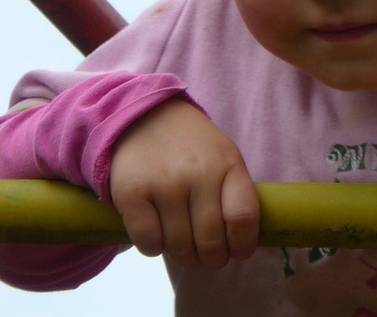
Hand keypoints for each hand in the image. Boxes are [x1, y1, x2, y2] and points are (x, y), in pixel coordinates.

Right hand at [109, 98, 258, 268]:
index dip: (243, 244)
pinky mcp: (132, 194)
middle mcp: (198, 173)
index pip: (244, 216)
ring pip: (180, 247)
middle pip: (211, 241)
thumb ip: (234, 193)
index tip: (238, 252)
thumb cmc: (191, 146)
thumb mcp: (224, 157)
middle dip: (212, 259)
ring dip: (184, 255)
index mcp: (228, 163)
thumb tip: (239, 244)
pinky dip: (154, 247)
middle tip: (207, 256)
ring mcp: (165, 184)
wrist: (143, 116)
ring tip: (184, 245)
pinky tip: (156, 232)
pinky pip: (148, 242)